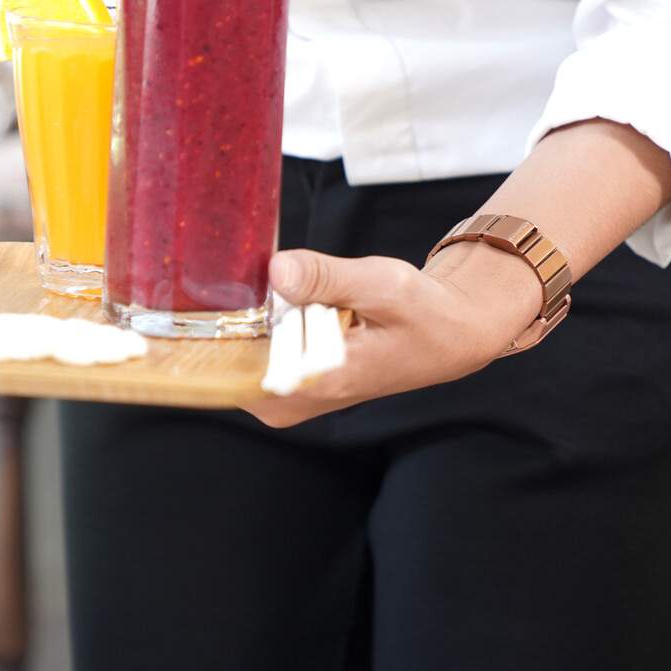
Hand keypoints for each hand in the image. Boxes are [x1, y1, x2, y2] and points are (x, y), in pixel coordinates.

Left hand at [243, 241, 544, 427]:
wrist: (448, 337)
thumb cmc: (423, 314)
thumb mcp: (382, 284)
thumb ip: (327, 278)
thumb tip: (276, 269)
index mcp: (317, 381)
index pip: (232, 365)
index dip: (221, 322)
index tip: (228, 290)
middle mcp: (296, 400)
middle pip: (228, 353)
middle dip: (240, 311)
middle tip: (284, 284)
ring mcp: (290, 398)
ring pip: (240, 350)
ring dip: (255, 315)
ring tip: (304, 294)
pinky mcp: (291, 387)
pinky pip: (255, 352)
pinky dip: (265, 322)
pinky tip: (300, 305)